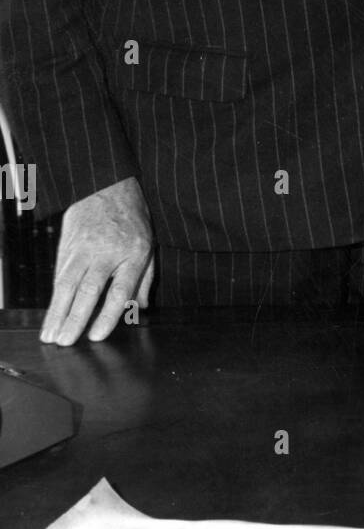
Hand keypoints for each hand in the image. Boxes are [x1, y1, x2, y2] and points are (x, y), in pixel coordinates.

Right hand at [40, 178, 154, 345]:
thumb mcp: (148, 244)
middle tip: (65, 343)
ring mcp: (83, 248)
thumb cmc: (132, 219)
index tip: (96, 336)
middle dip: (75, 318)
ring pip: (67, 284)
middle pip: (90, 289)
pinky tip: (50, 315)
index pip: (120, 289)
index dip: (108, 314)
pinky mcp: (66, 246)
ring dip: (57, 312)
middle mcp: (106, 251)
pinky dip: (53, 297)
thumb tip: (140, 308)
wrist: (107, 186)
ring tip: (50, 336)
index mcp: (133, 252)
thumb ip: (144, 278)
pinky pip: (59, 275)